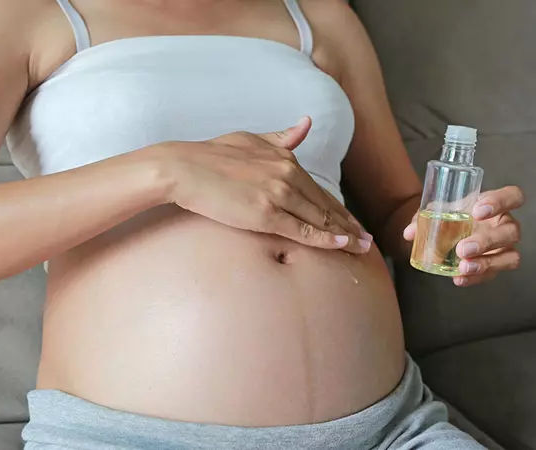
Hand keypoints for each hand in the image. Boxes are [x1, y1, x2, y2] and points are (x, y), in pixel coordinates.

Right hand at [162, 117, 372, 253]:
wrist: (184, 168)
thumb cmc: (211, 155)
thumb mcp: (251, 139)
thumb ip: (281, 137)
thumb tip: (305, 125)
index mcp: (285, 158)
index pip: (319, 189)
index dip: (340, 209)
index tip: (354, 222)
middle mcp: (287, 175)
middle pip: (326, 206)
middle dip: (350, 225)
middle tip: (369, 240)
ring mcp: (278, 195)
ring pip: (319, 219)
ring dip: (345, 235)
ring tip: (362, 248)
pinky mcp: (265, 215)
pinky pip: (302, 230)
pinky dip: (324, 239)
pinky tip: (341, 245)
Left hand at [403, 186, 524, 285]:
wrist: (448, 232)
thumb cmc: (450, 215)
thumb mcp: (437, 211)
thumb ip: (423, 217)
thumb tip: (410, 233)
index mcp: (495, 204)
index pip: (512, 197)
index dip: (500, 202)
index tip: (477, 211)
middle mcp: (504, 225)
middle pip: (511, 231)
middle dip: (487, 241)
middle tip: (462, 249)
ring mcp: (504, 247)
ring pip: (510, 257)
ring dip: (486, 264)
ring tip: (463, 267)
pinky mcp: (496, 265)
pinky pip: (493, 274)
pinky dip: (476, 278)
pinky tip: (459, 278)